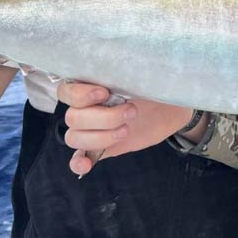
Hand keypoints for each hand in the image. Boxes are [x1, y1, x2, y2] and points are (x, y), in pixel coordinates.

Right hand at [57, 81, 198, 175]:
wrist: (171, 107)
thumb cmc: (153, 87)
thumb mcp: (141, 79)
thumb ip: (124, 78)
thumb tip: (121, 72)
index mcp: (89, 86)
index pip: (67, 92)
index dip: (81, 95)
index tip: (105, 93)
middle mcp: (85, 107)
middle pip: (73, 118)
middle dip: (104, 118)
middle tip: (132, 112)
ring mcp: (91, 129)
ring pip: (74, 138)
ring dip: (100, 137)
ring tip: (126, 131)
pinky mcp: (101, 147)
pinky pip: (78, 158)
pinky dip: (78, 163)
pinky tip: (87, 165)